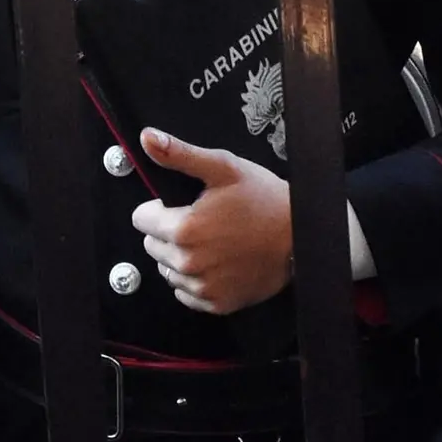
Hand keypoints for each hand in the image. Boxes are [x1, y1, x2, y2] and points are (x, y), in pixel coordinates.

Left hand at [130, 128, 293, 315]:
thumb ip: (179, 155)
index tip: (182, 206)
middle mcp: (188, 263)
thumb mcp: (223, 168)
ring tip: (212, 242)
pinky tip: (218, 262)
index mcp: (184, 228)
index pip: (141, 220)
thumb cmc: (265, 200)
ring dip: (180, 257)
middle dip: (169, 233)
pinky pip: (186, 293)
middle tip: (202, 221)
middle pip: (152, 246)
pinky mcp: (216, 303)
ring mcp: (202, 286)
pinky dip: (196, 279)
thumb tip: (147, 138)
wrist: (301, 236)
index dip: (158, 209)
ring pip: (168, 270)